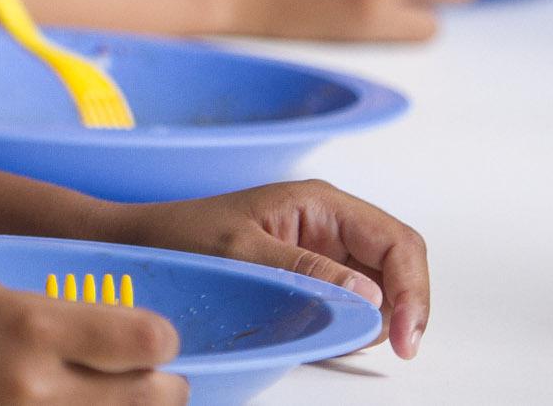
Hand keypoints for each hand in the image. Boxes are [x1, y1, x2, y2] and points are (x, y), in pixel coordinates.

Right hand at [0, 270, 184, 404]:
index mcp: (30, 328)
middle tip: (151, 376)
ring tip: (112, 398)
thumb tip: (116, 337)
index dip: (159, 337)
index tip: (151, 335)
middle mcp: (34, 391)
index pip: (148, 341)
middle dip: (160, 385)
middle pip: (150, 399)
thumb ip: (49, 316)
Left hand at [109, 180, 429, 360]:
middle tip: (390, 349)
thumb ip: (304, 269)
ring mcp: (321, 251)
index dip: (413, 289)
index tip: (407, 338)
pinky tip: (312, 330)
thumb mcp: (240, 252)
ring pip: (379, 291)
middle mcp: (328, 224)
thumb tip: (369, 295)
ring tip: (328, 332)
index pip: (398, 242)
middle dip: (401, 309)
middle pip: (398, 267)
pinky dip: (346, 326)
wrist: (139, 245)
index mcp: (321, 204)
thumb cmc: (180, 236)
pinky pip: (349, 306)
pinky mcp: (308, 277)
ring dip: (372, 321)